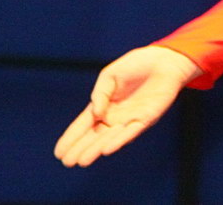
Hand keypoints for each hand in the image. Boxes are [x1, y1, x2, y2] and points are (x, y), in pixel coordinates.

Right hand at [53, 45, 201, 167]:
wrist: (164, 60)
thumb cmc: (137, 65)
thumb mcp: (110, 75)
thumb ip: (100, 93)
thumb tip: (95, 113)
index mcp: (104, 105)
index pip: (84, 124)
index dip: (71, 137)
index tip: (58, 152)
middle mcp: (116, 116)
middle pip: (94, 136)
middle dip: (81, 148)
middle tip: (67, 162)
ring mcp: (130, 119)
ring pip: (110, 138)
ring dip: (96, 149)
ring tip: (81, 160)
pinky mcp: (146, 118)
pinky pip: (131, 132)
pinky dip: (119, 141)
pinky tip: (106, 150)